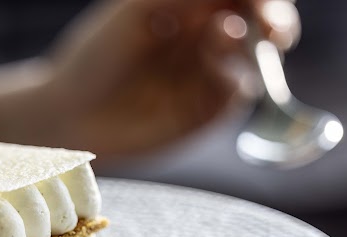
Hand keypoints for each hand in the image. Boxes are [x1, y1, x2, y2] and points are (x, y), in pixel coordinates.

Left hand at [42, 0, 300, 157]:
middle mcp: (203, 40)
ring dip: (251, 49)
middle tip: (273, 28)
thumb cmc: (95, 56)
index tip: (262, 1)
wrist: (72, 115)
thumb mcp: (138, 9)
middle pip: (259, 23)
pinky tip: (223, 79)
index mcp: (187, 8)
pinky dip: (239, 83)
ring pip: (254, 59)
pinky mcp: (204, 113)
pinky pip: (237, 96)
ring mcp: (206, 77)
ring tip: (222, 41)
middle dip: (274, 19)